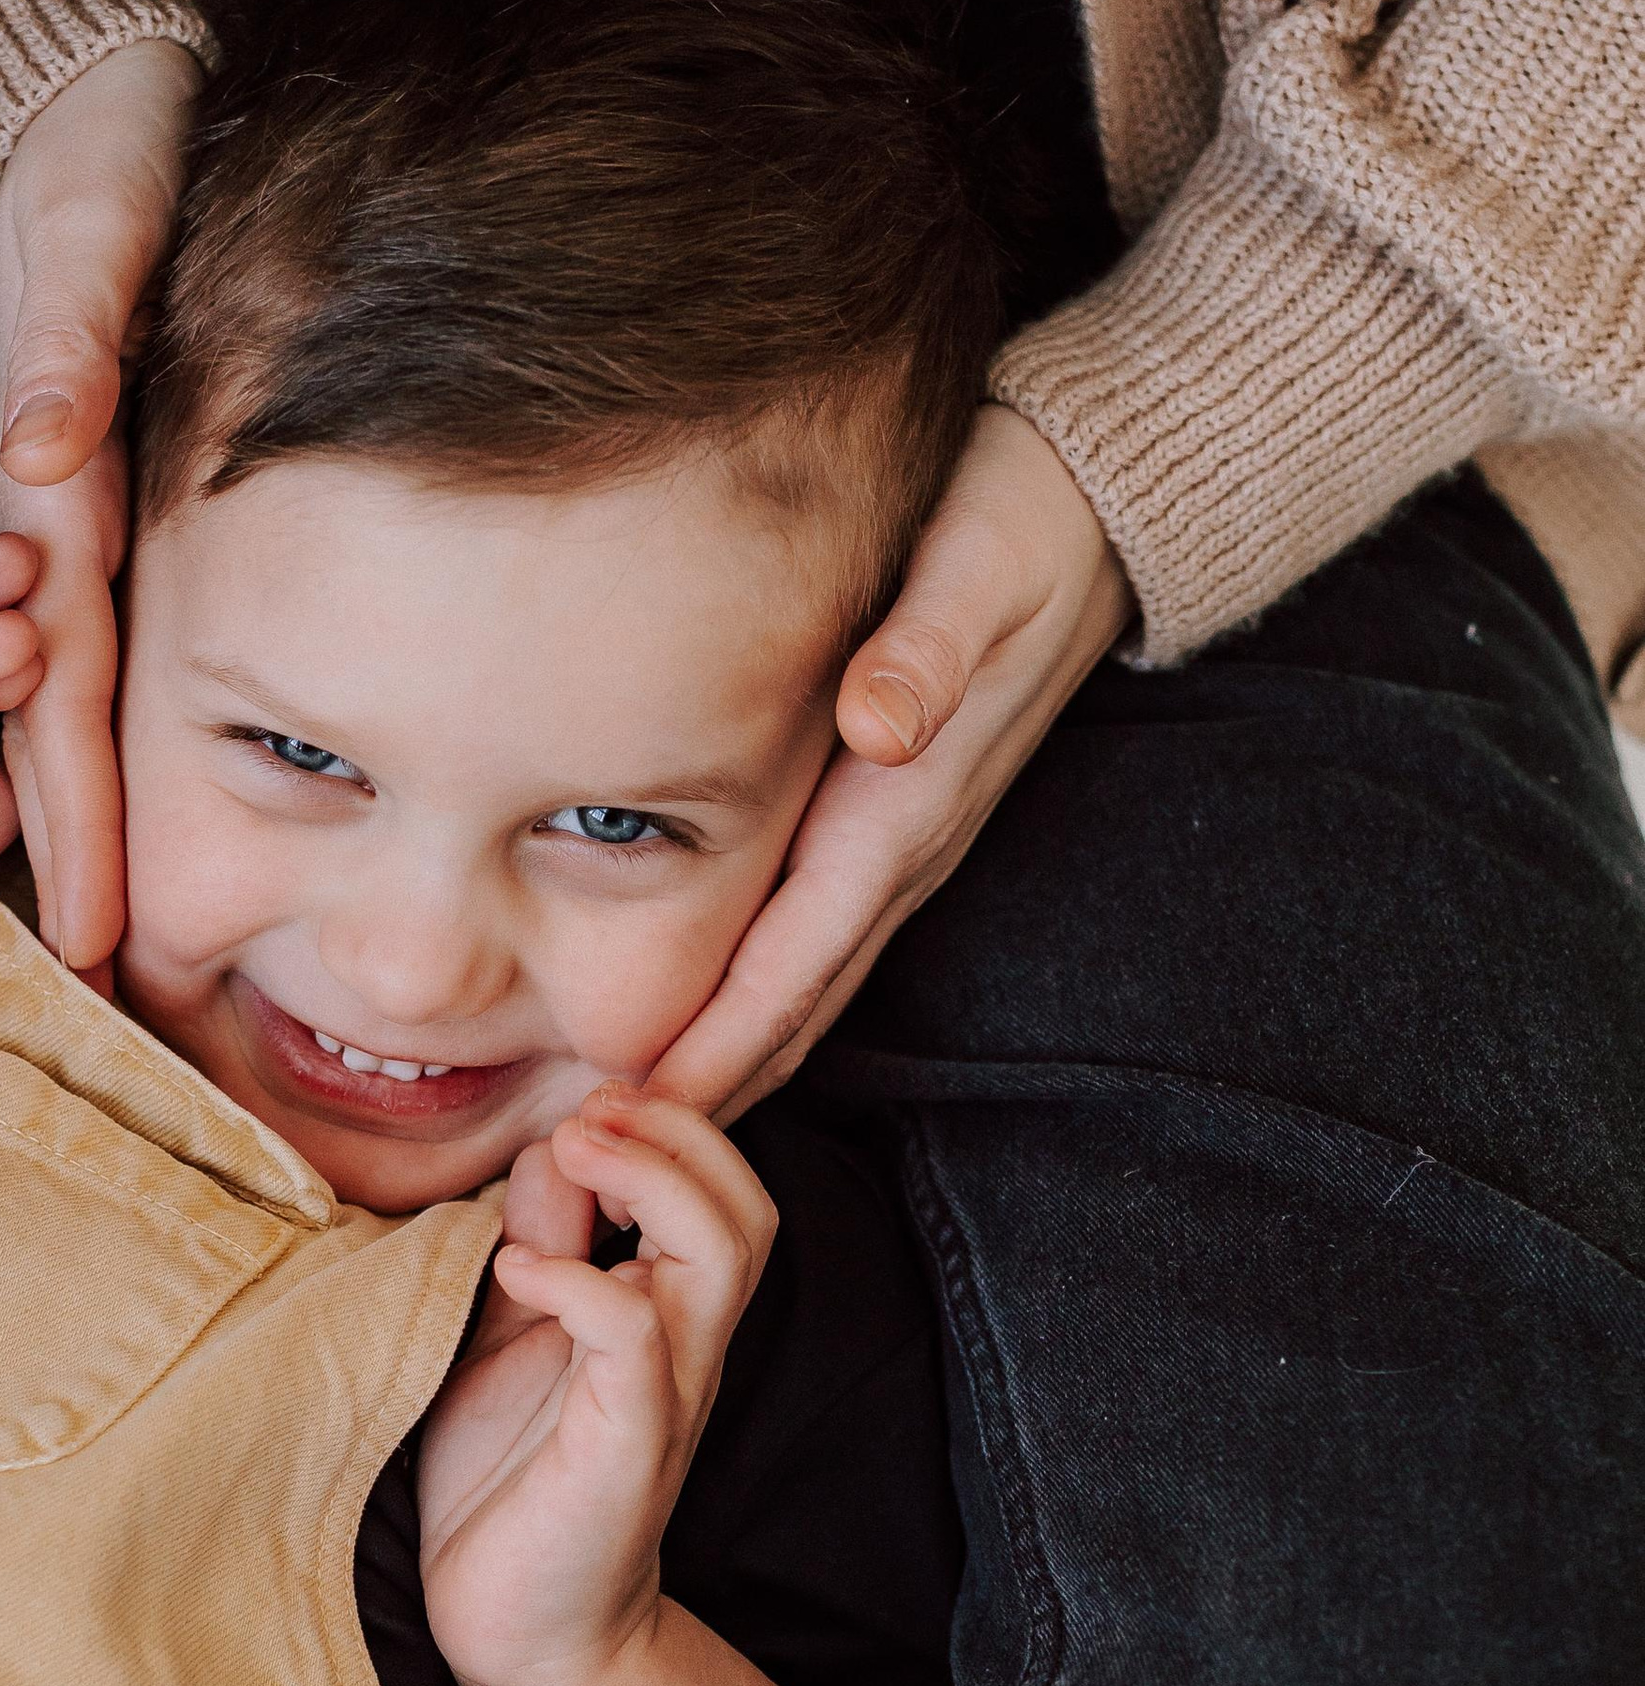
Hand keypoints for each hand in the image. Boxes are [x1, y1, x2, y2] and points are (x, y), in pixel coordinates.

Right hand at [0, 36, 202, 968]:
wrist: (86, 96)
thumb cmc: (99, 163)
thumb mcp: (87, 236)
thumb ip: (60, 348)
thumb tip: (38, 452)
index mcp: (49, 491)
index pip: (60, 680)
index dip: (74, 808)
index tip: (93, 927)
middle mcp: (49, 514)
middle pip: (61, 708)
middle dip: (78, 847)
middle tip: (109, 982)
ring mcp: (61, 504)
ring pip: (69, 680)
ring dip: (82, 801)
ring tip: (112, 924)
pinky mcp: (86, 479)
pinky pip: (91, 624)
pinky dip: (101, 713)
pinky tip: (129, 779)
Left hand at [417, 1092, 776, 1685]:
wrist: (517, 1632)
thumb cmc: (505, 1484)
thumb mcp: (509, 1333)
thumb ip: (542, 1241)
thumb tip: (554, 1145)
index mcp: (662, 1315)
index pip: (719, 1189)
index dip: (666, 1127)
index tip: (586, 1106)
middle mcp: (684, 1347)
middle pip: (747, 1207)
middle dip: (676, 1135)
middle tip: (590, 1117)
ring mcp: (666, 1394)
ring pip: (724, 1252)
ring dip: (652, 1180)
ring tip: (574, 1155)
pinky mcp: (629, 1444)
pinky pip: (639, 1336)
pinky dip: (582, 1280)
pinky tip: (519, 1270)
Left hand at [652, 407, 1133, 1118]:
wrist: (1096, 513)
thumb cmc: (1018, 525)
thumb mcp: (980, 563)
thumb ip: (930, 646)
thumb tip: (884, 725)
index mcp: (900, 811)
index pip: (794, 962)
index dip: (714, 1050)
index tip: (630, 1122)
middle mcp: (899, 854)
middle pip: (787, 1013)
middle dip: (696, 1101)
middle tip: (589, 1172)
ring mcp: (896, 852)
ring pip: (794, 996)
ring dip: (714, 1074)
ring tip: (610, 1137)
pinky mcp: (885, 832)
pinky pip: (801, 951)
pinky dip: (739, 1015)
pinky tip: (672, 1041)